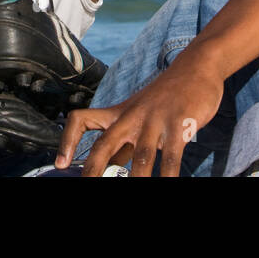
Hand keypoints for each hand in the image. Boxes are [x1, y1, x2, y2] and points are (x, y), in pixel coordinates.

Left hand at [55, 58, 225, 176]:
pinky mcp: (180, 124)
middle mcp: (132, 116)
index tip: (61, 164)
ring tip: (137, 190)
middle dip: (93, 169)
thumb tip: (106, 168)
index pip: (82, 119)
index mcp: (119, 113)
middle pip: (104, 143)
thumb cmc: (165, 97)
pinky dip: (168, 176)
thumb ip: (124, 142)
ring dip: (137, 180)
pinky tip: (168, 183)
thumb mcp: (139, 115)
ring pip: (140, 157)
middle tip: (88, 185)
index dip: (67, 141)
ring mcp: (155, 119)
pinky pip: (171, 157)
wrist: (196, 67)